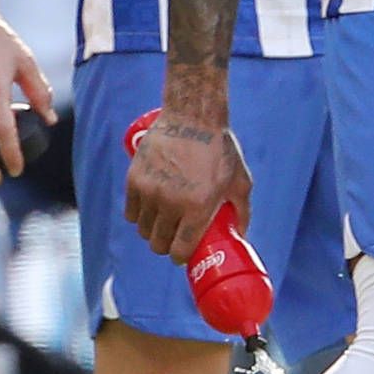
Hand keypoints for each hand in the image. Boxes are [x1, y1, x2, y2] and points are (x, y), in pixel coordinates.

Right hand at [126, 109, 251, 260]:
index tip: (182, 254)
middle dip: (165, 246)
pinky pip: (131, 212)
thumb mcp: (239, 181)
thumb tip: (241, 234)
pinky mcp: (134, 179)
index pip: (181, 250)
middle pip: (158, 243)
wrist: (193, 116)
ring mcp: (150, 191)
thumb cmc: (219, 148)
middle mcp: (171, 203)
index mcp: (198, 208)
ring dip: (151, 232)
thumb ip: (242, 210)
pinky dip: (137, 216)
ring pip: (143, 230)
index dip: (180, 257)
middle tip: (171, 240)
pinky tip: (145, 214)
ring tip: (159, 226)